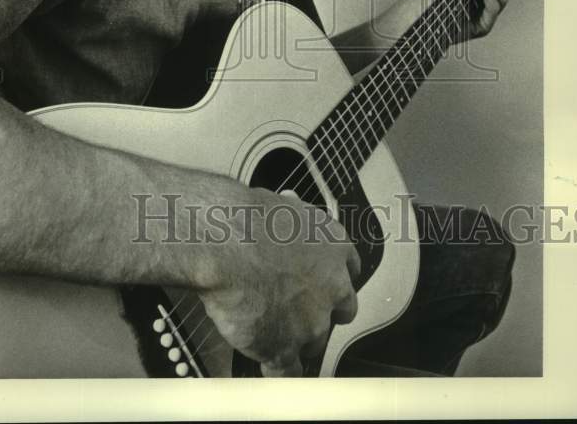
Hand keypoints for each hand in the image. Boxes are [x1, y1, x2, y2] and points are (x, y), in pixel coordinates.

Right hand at [199, 188, 359, 376]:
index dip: (330, 279)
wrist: (227, 242)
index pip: (349, 271)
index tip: (318, 282)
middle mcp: (332, 286)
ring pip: (312, 342)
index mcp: (334, 248)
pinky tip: (263, 361)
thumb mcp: (282, 205)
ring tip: (266, 329)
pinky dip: (275, 367)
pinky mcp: (286, 348)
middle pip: (340, 311)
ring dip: (294, 338)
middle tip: (293, 307)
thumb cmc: (246, 218)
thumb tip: (288, 206)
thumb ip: (294, 218)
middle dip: (320, 312)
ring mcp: (312, 322)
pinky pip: (288, 370)